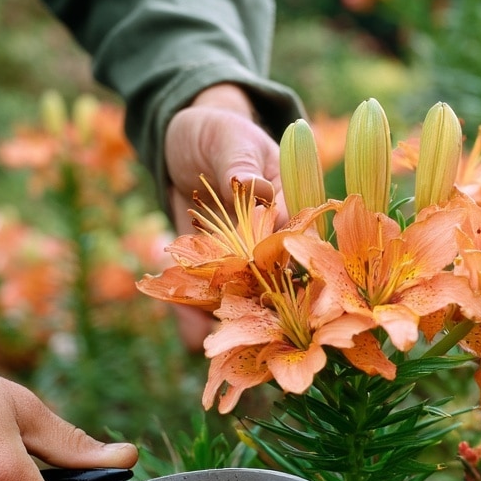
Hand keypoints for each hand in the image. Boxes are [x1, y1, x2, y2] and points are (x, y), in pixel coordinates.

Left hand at [163, 83, 285, 348]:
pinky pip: (201, 296)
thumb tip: (252, 184)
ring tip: (215, 348)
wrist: (183, 138)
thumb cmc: (220, 132)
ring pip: (236, 297)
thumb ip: (241, 164)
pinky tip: (191, 336)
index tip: (288, 295)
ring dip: (227, 323)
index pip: (298, 244)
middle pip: (270, 283)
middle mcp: (267, 243)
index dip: (296, 271)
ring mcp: (235, 259)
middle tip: (252, 338)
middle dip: (262, 310)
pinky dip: (194, 316)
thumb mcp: (231, 140)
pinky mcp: (203, 268)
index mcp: (289, 210)